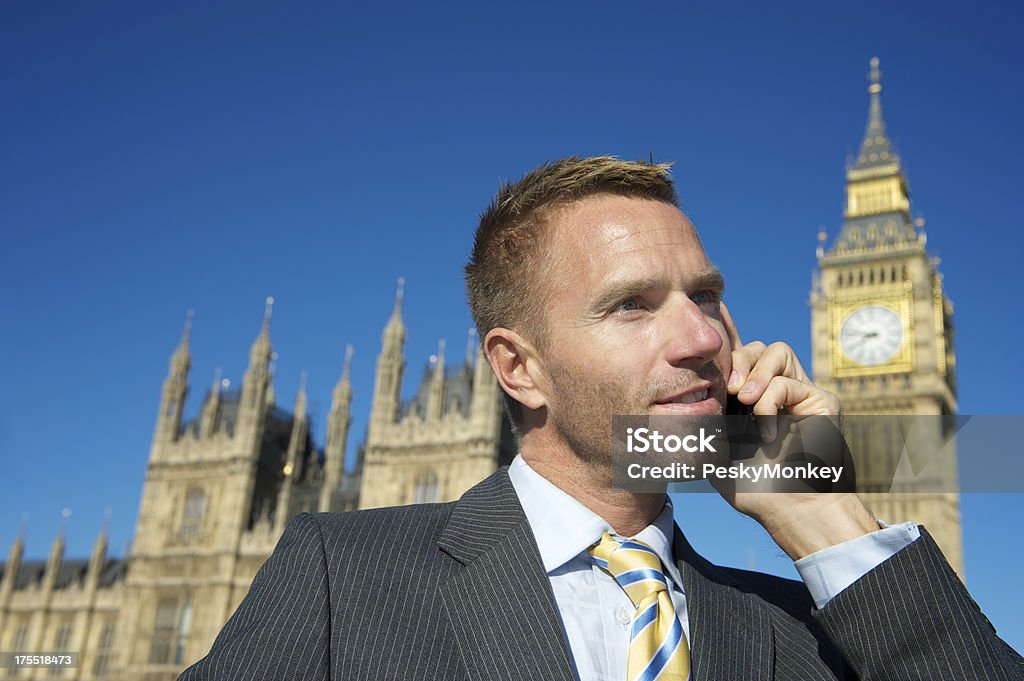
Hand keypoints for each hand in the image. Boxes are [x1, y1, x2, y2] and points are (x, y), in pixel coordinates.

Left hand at [716, 303, 877, 559]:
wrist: (784, 506)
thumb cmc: (747, 484)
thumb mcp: (709, 445)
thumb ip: (694, 418)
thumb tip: (656, 405)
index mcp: (746, 394)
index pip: (735, 353)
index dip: (725, 327)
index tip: (711, 304)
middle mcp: (773, 387)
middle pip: (753, 346)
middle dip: (735, 361)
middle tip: (728, 390)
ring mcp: (798, 391)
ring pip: (774, 350)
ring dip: (754, 374)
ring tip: (743, 401)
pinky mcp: (820, 399)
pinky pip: (788, 381)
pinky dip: (771, 404)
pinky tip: (766, 432)